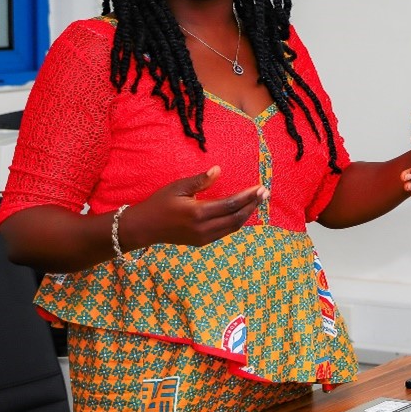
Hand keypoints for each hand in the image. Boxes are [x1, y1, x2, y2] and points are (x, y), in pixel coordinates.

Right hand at [122, 166, 267, 249]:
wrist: (145, 228)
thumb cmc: (160, 203)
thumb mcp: (178, 187)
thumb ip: (200, 181)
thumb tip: (218, 170)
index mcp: (198, 213)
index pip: (231, 205)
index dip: (247, 197)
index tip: (260, 188)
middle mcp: (203, 228)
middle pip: (236, 218)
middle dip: (252, 205)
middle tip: (265, 194)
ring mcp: (203, 237)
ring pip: (233, 227)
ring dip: (247, 214)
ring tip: (258, 201)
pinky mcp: (202, 242)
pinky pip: (225, 232)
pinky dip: (237, 221)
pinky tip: (243, 211)